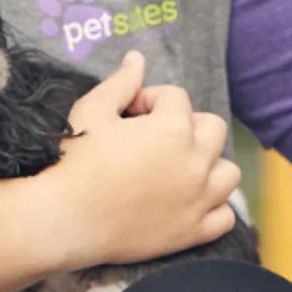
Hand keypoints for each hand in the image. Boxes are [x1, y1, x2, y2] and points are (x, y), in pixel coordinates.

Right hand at [45, 51, 239, 268]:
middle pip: (213, 128)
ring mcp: (198, 199)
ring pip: (228, 172)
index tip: (128, 114)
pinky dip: (213, 207)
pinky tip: (188, 202)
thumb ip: (121, 83)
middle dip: (187, 126)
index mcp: (173, 128)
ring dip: (209, 164)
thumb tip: (137, 59)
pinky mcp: (192, 232)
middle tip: (155, 138)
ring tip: (178, 168)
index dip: (150, 100)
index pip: (176, 97)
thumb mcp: (92, 111)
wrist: (63, 220)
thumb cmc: (74, 162)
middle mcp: (194, 162)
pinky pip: (224, 216)